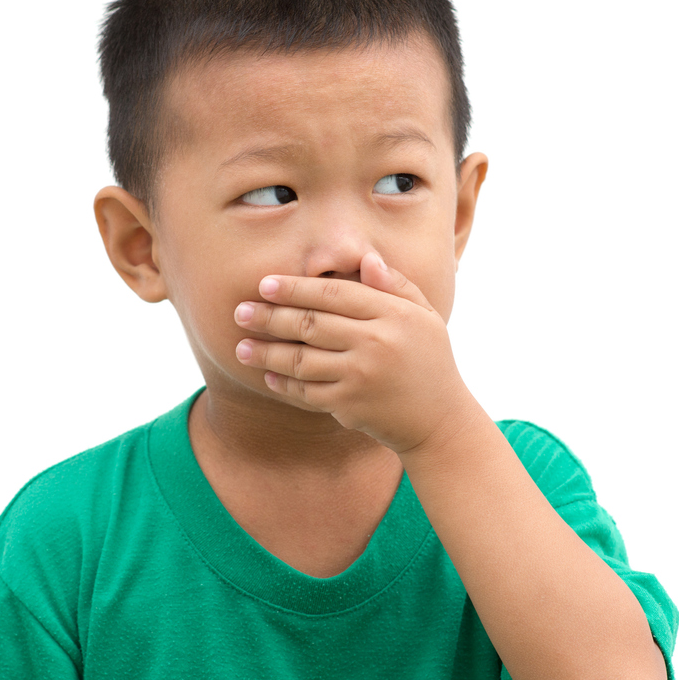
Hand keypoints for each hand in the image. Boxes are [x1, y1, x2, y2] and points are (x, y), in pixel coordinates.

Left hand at [233, 251, 471, 454]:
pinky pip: (306, 391)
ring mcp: (359, 376)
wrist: (439, 420)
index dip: (296, 288)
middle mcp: (375, 343)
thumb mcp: (424, 316)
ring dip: (266, 352)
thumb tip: (366, 259)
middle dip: (269, 317)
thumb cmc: (429, 362)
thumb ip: (395, 286)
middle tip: (239, 311)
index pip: (334, 293)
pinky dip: (283, 384)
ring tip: (241, 346)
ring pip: (300, 360)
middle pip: (310, 324)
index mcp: (393, 315)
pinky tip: (267, 375)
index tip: (265, 284)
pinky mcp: (349, 406)